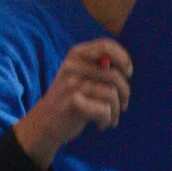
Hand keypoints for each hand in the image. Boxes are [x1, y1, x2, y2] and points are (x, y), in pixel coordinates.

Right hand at [12, 39, 132, 169]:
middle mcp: (73, 65)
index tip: (127, 73)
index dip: (123, 58)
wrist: (43, 123)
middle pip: (114, 74)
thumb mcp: (80, 75)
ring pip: (112, 95)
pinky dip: (107, 120)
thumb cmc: (69, 98)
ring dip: (116, 111)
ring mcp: (71, 83)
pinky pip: (104, 110)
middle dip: (125, 93)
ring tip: (110, 118)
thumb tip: (125, 68)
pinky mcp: (73, 102)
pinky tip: (100, 125)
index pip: (107, 45)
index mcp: (76, 54)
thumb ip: (99, 68)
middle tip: (123, 104)